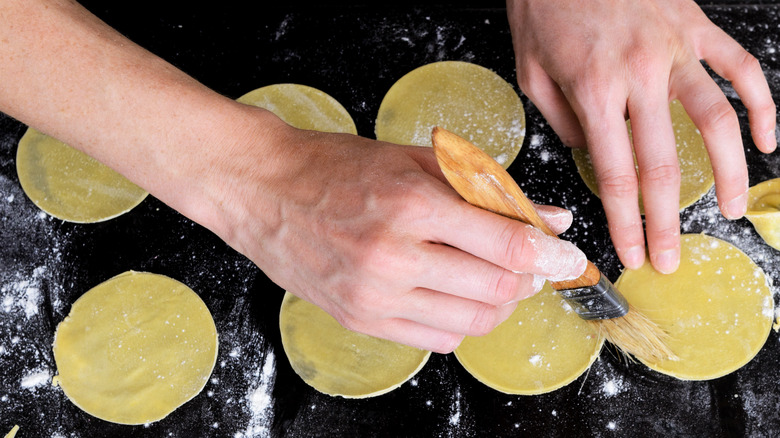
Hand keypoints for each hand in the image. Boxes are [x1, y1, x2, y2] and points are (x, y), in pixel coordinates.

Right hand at [206, 110, 586, 352]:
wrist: (263, 190)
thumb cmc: (336, 166)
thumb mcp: (414, 160)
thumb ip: (486, 189)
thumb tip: (548, 217)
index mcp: (410, 205)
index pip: (506, 244)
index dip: (551, 254)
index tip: (569, 256)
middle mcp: (393, 257)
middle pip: (496, 290)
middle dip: (530, 280)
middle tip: (534, 264)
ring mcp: (374, 296)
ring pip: (471, 323)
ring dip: (500, 304)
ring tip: (497, 279)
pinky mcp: (360, 320)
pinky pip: (435, 339)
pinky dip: (461, 321)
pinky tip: (456, 294)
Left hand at [506, 0, 776, 272]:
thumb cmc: (543, 3)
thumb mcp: (530, 68)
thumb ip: (561, 118)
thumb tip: (590, 154)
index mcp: (592, 89)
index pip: (615, 173)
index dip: (626, 221)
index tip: (632, 253)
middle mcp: (639, 74)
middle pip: (663, 163)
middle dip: (667, 221)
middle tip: (670, 257)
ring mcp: (675, 48)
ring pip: (716, 119)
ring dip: (728, 172)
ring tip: (728, 210)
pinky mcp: (695, 25)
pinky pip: (741, 67)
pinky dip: (762, 104)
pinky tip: (766, 139)